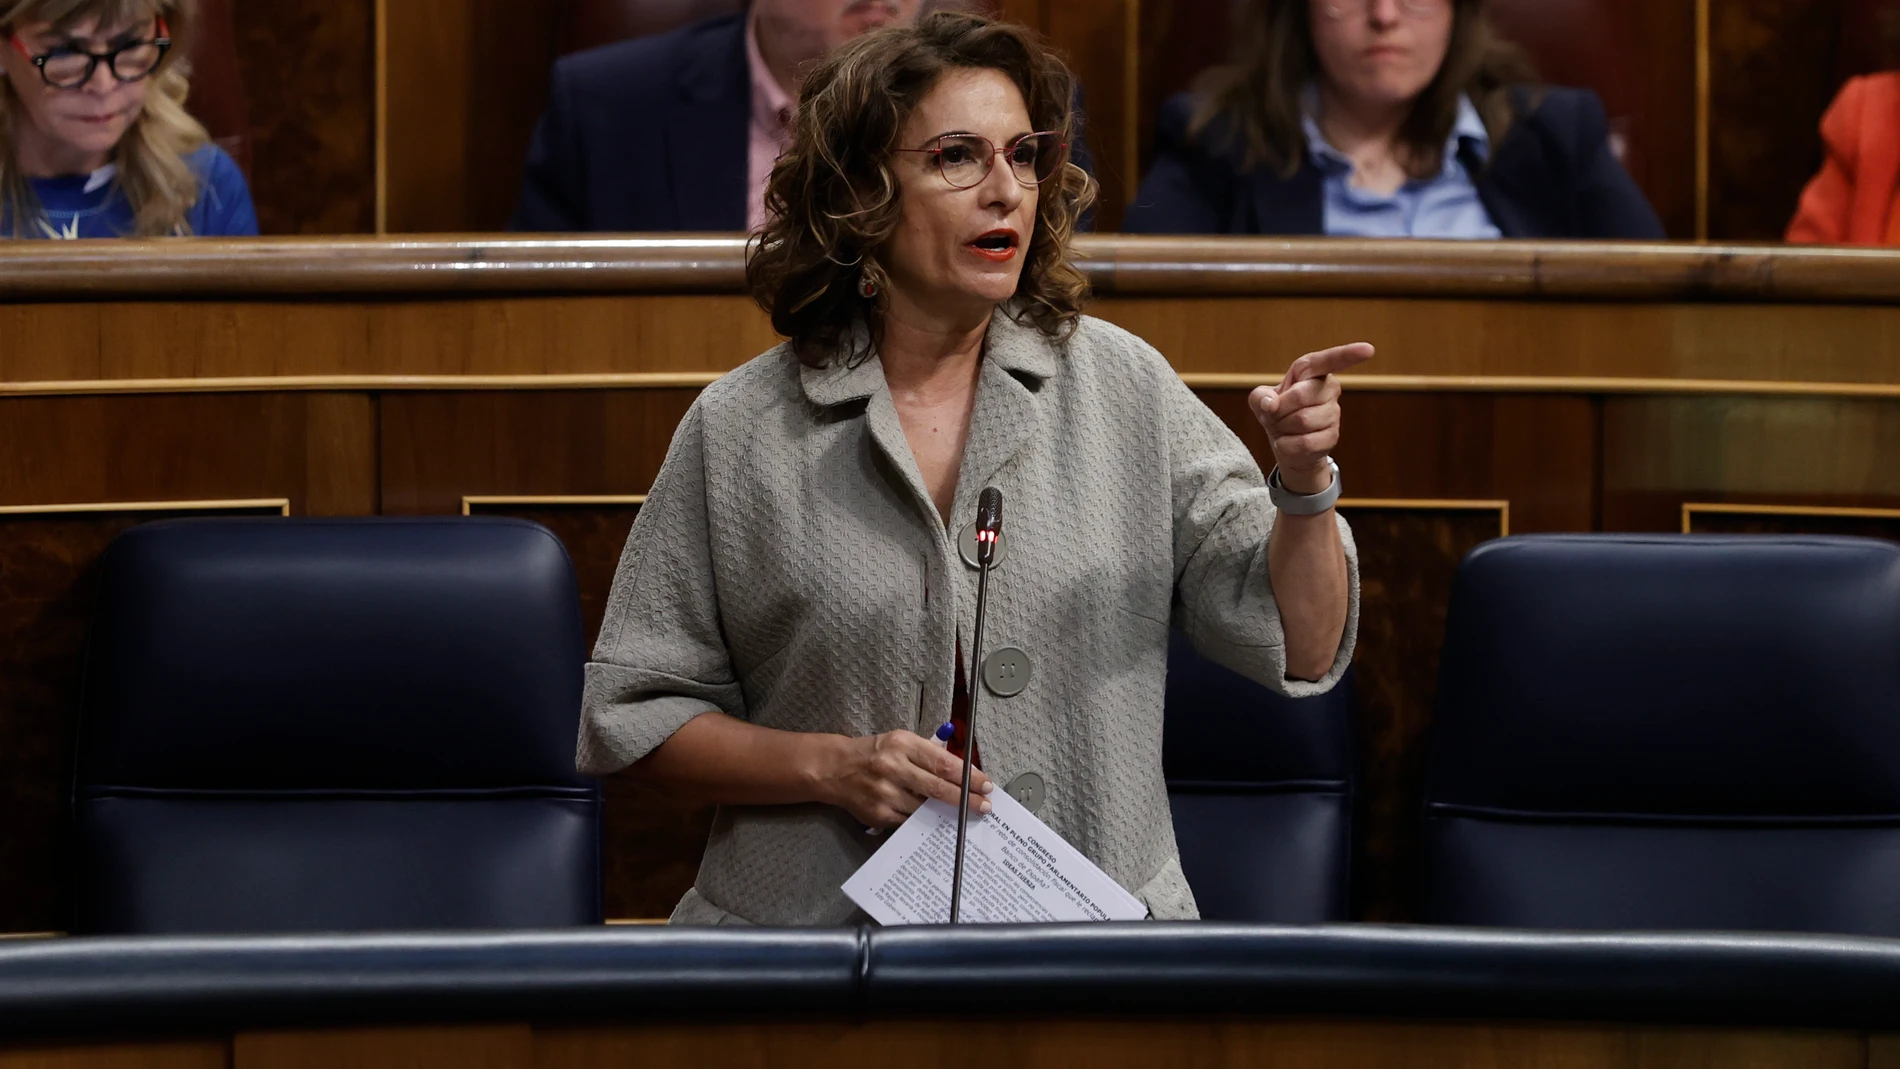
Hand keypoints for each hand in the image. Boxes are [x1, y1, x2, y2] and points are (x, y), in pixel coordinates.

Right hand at [818, 730, 993, 828]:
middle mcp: (893, 767)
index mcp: (902, 744)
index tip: (986, 785)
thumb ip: (930, 754)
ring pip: (926, 808)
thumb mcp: (902, 742)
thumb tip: (964, 774)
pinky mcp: (879, 814)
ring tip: (964, 814)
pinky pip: (910, 821)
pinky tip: (936, 820)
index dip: (969, 777)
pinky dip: (925, 821)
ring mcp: (884, 793)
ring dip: (947, 813)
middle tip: (984, 806)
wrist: (836, 769)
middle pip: (938, 788)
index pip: (944, 763)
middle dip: (966, 799)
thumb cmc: (875, 753)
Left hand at [1248, 342, 1374, 494]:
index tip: (1368, 350)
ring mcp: (1334, 413)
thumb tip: (1272, 404)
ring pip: (1302, 421)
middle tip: (1276, 414)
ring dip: (1283, 428)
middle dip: (1279, 409)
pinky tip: (1290, 442)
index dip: (1347, 355)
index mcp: (1312, 372)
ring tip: (1285, 427)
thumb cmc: (1277, 412)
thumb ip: (1260, 397)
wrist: (1285, 443)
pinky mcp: (1333, 436)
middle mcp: (1328, 388)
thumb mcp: (1261, 400)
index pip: (1329, 360)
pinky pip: (1304, 442)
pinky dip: (1287, 445)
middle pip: (1300, 396)